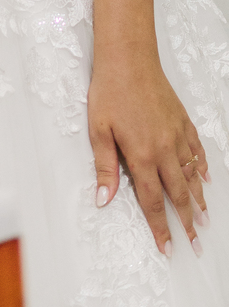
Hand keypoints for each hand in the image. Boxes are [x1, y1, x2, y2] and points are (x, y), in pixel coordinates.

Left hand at [88, 47, 209, 254]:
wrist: (129, 58)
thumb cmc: (110, 91)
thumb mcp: (98, 129)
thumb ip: (104, 167)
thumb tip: (103, 199)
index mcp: (142, 155)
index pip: (152, 201)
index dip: (160, 227)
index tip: (167, 248)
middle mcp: (165, 150)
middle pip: (179, 194)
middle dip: (186, 223)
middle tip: (195, 245)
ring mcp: (178, 135)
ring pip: (193, 176)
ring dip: (199, 200)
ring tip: (203, 220)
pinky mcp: (184, 121)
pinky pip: (198, 150)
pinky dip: (204, 168)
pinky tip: (207, 179)